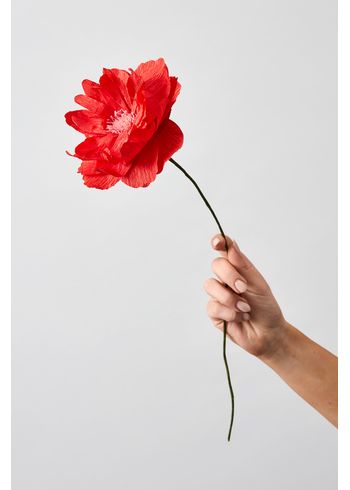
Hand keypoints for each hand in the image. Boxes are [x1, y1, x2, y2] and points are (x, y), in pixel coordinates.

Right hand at [204, 234, 286, 358]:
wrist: (268, 333)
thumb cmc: (266, 307)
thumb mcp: (258, 284)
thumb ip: (243, 265)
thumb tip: (231, 245)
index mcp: (238, 268)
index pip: (224, 250)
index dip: (219, 242)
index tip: (217, 242)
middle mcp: (225, 279)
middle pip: (216, 265)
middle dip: (230, 276)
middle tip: (243, 288)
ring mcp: (218, 294)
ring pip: (210, 285)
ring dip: (230, 298)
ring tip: (245, 308)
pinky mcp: (214, 312)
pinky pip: (213, 306)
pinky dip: (229, 313)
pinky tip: (240, 317)